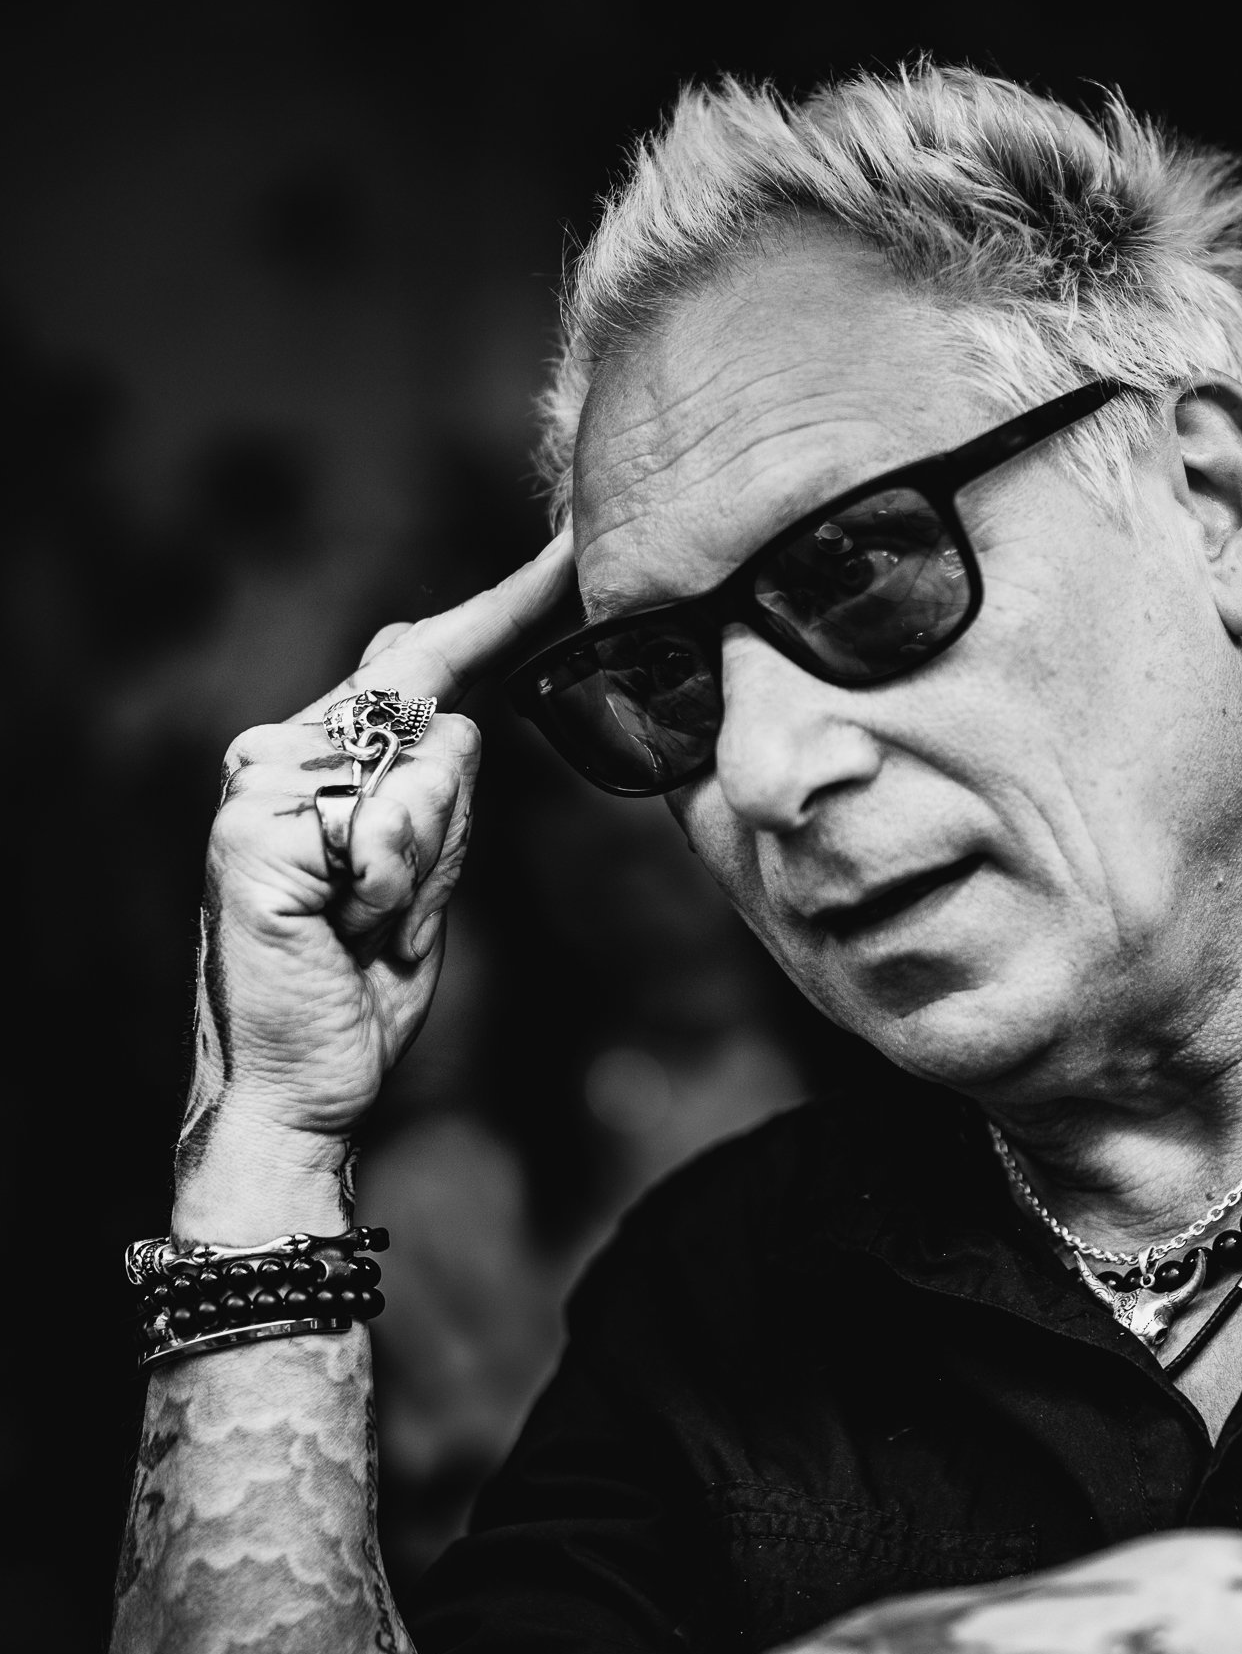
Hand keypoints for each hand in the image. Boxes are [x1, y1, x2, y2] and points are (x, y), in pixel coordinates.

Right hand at [174, 533, 572, 1225]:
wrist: (297, 1092)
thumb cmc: (358, 990)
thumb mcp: (423, 876)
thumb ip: (436, 792)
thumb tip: (460, 712)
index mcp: (313, 753)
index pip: (421, 660)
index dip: (502, 610)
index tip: (573, 560)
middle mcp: (276, 749)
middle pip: (437, 707)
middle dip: (444, 816)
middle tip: (378, 911)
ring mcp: (257, 784)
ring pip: (427, 766)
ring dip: (420, 867)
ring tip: (361, 927)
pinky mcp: (258, 831)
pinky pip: (393, 827)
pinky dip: (393, 890)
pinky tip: (346, 929)